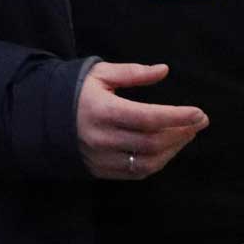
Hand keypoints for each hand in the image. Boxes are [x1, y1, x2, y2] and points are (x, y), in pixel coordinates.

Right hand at [77, 61, 207, 180]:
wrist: (44, 118)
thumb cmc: (77, 91)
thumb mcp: (100, 73)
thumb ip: (133, 73)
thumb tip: (163, 70)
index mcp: (102, 110)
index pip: (147, 118)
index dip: (176, 117)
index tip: (199, 113)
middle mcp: (101, 138)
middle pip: (151, 142)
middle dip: (180, 133)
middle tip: (198, 122)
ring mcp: (101, 158)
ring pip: (147, 162)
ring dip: (173, 150)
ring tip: (186, 134)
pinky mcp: (101, 171)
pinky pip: (137, 173)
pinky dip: (158, 162)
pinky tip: (168, 148)